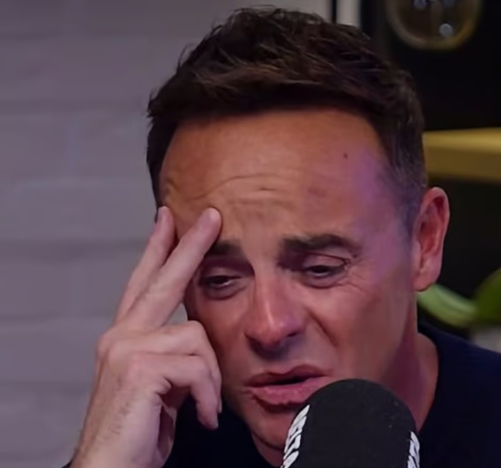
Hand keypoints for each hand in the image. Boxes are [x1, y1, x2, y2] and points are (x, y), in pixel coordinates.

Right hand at [71, 207, 221, 467]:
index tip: (169, 221)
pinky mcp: (140, 367)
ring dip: (210, 377)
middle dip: (190, 245)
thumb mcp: (162, 389)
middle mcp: (121, 336)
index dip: (158, 250)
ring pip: (197, 337)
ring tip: (203, 407)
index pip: (144, 283)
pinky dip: (207, 395)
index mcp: (126, 338)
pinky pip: (198, 367)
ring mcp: (127, 348)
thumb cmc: (137, 434)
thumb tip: (200, 349)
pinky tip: (201, 417)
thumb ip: (175, 359)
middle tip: (212, 217)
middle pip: (162, 279)